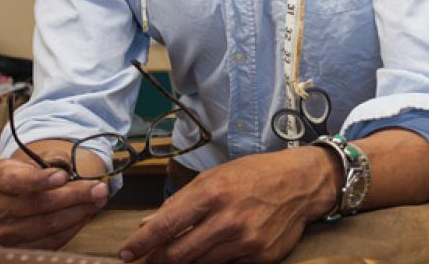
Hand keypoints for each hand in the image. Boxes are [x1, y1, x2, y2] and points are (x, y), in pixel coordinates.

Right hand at [0, 156, 109, 249]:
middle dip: (74, 196)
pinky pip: (51, 241)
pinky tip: (85, 214)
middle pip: (37, 205)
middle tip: (100, 188)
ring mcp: (3, 233)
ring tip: (98, 199)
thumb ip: (54, 161)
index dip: (40, 180)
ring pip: (47, 225)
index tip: (63, 176)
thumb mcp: (37, 158)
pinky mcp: (18, 249)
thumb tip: (73, 173)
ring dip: (78, 212)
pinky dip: (73, 227)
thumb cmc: (32, 172)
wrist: (21, 193)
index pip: (15, 181)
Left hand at [119, 146, 338, 263]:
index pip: (166, 226)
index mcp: (212, 193)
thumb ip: (180, 201)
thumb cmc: (254, 174)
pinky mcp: (261, 258)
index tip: (127, 253)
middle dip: (158, 260)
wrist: (301, 182)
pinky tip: (212, 252)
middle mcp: (228, 220)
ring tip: (175, 257)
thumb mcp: (215, 177)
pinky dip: (214, 261)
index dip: (142, 244)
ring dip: (184, 263)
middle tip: (149, 260)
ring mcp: (246, 242)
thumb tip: (148, 225)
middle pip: (179, 254)